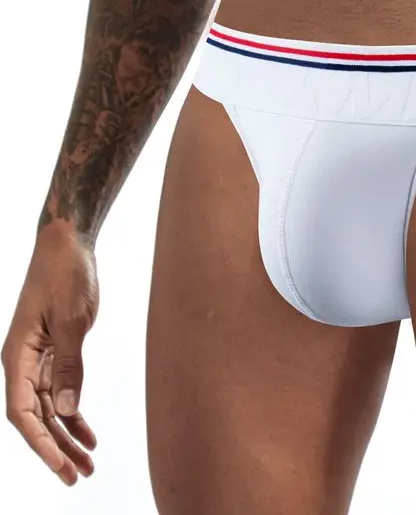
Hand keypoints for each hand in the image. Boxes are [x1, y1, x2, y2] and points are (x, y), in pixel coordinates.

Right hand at [2, 224, 98, 484]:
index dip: (40, 444)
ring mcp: (38, 360)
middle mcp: (22, 363)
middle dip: (55, 450)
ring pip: (49, 409)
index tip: (61, 466)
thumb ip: (69, 364)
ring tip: (88, 465)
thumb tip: (66, 409)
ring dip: (67, 436)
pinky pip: (62, 392)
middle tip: (77, 477)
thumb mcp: (70, 319)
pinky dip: (75, 413)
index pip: (21, 413)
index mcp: (17, 357)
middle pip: (35, 418)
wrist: (67, 247)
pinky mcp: (55, 352)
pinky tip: (89, 435)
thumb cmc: (64, 276)